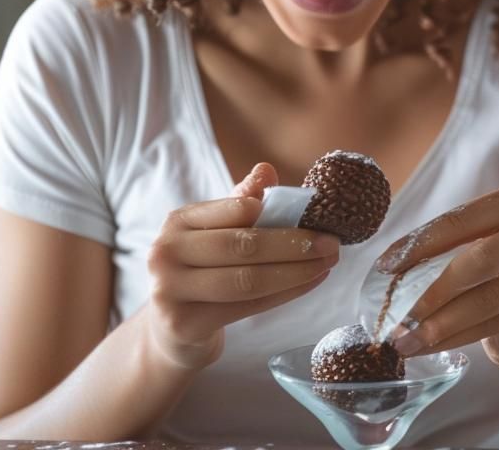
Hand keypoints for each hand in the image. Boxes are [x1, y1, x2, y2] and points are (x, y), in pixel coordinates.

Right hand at [143, 163, 340, 368]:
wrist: (171, 329)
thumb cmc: (202, 271)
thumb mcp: (216, 231)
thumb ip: (240, 202)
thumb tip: (266, 170)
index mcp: (178, 220)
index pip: (237, 210)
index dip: (280, 213)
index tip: (317, 216)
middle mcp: (166, 252)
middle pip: (244, 245)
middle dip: (296, 244)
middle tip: (332, 244)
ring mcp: (169, 290)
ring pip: (247, 280)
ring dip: (296, 272)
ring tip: (327, 263)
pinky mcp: (184, 324)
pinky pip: (247, 307)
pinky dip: (285, 294)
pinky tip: (310, 283)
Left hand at [374, 187, 498, 366]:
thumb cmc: (491, 270)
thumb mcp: (470, 245)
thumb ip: (439, 247)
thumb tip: (389, 266)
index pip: (460, 221)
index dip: (419, 245)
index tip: (385, 268)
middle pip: (482, 260)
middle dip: (435, 291)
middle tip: (400, 316)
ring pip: (487, 300)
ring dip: (441, 324)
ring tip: (406, 340)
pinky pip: (493, 326)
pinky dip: (455, 340)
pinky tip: (429, 347)